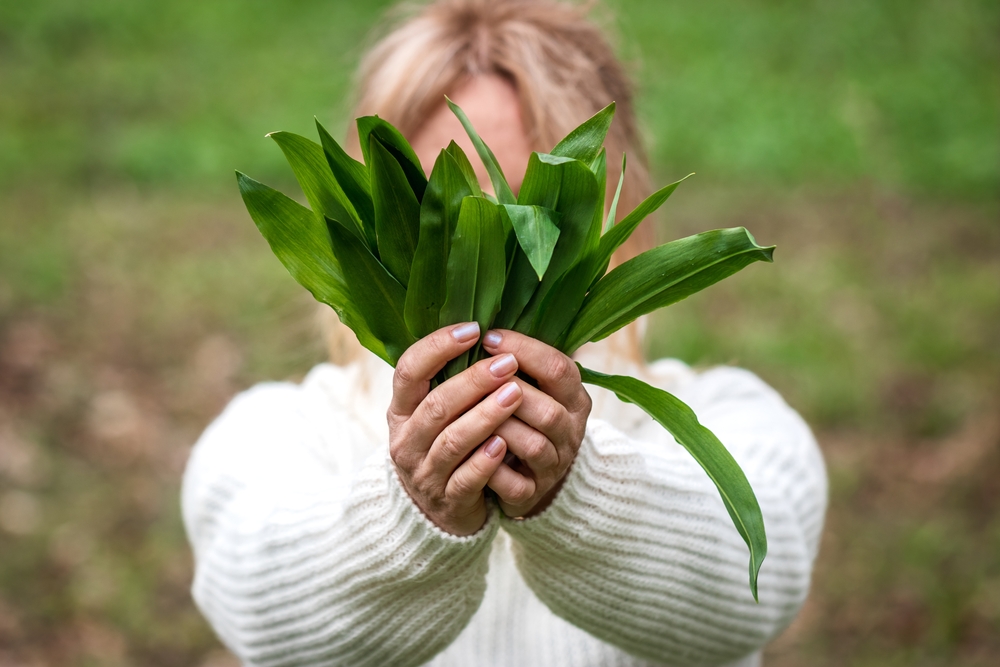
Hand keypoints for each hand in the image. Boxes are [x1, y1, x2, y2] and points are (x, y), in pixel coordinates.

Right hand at [386, 322, 523, 535]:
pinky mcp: (448, 501)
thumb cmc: (444, 447)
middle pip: (436, 405)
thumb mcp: (435, 414)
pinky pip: (466, 479)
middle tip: (507, 363)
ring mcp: (425, 473)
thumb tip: (487, 329)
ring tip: (515, 395)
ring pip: (453, 441)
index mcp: (401, 410)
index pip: (409, 370)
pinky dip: (485, 461)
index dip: (438, 347)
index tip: (473, 329)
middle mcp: (406, 441)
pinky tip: (505, 444)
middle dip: (473, 381)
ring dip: (486, 416)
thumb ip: (450, 379)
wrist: (437, 513)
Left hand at [480, 330, 591, 517]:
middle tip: (475, 375)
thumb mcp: (532, 385)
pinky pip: (515, 483)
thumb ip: (517, 359)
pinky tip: (470, 453)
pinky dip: (492, 469)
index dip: (524, 350)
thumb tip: (481, 321)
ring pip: (532, 444)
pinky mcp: (532, 493)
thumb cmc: (521, 417)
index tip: (487, 337)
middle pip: (549, 409)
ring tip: (468, 411)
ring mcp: (553, 465)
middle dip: (508, 390)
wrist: (529, 477)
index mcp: (573, 397)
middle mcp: (570, 431)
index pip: (559, 368)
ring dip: (498, 425)